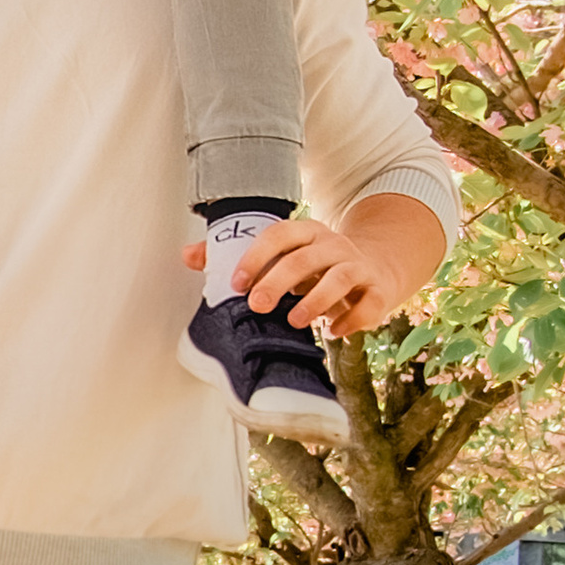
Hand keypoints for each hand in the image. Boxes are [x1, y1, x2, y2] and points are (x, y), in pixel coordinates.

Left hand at [181, 197, 442, 337]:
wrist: (376, 265)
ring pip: (341, 277)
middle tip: (257, 305)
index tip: (236, 284)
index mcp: (305, 232)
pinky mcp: (378, 290)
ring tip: (294, 321)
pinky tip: (333, 332)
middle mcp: (333, 244)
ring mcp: (358, 266)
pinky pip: (369, 302)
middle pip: (306, 258)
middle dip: (279, 281)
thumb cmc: (314, 265)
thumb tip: (186, 255)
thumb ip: (235, 255)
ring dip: (316, 300)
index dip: (256, 257)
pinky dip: (352, 318)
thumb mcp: (281, 256)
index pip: (278, 236)